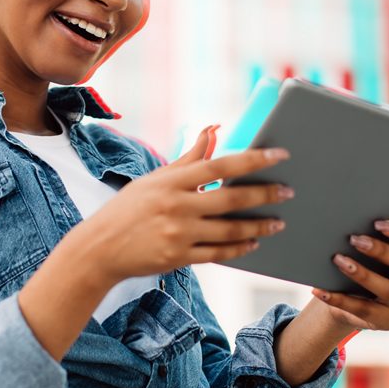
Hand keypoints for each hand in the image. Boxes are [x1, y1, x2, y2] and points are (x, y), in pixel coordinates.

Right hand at [63, 125, 295, 285]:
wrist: (99, 248)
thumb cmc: (130, 208)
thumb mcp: (155, 179)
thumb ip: (188, 158)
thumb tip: (213, 129)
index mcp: (171, 181)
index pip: (220, 165)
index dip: (253, 160)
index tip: (279, 154)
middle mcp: (176, 206)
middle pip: (231, 199)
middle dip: (265, 195)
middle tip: (289, 191)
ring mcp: (178, 234)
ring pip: (230, 230)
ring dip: (259, 226)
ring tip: (279, 222)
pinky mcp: (178, 258)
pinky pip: (218, 254)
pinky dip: (239, 248)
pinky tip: (254, 242)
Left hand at [308, 211, 388, 331]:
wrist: (362, 305)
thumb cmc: (370, 267)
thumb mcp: (377, 254)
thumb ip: (374, 236)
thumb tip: (349, 212)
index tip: (379, 223)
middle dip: (381, 250)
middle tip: (355, 239)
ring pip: (386, 288)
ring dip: (361, 273)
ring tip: (338, 260)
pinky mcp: (385, 320)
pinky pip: (361, 309)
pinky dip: (338, 299)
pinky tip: (319, 290)